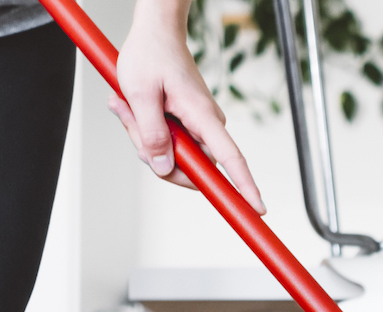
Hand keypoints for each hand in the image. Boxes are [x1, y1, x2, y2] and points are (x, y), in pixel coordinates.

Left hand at [111, 1, 264, 210]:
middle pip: (189, 166)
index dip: (245, 186)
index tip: (258, 209)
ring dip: (144, 139)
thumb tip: (163, 167)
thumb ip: (152, 134)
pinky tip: (130, 109)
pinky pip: (169, 142)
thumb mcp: (140, 95)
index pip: (232, 159)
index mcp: (203, 116)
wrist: (156, 31)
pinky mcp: (187, 123)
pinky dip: (146, 131)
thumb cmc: (150, 55)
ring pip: (173, 155)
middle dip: (153, 154)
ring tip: (125, 108)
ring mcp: (197, 125)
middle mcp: (207, 124)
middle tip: (128, 121)